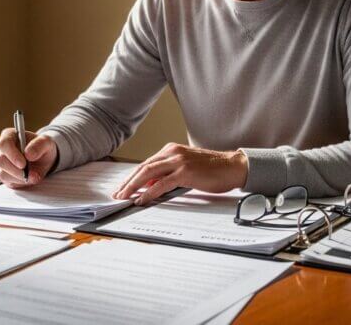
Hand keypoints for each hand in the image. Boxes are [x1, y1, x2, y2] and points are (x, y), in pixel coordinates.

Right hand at [0, 128, 58, 188]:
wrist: (42, 158)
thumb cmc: (41, 147)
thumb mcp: (46, 142)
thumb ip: (39, 145)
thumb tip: (29, 154)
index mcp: (8, 135)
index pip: (4, 144)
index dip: (12, 155)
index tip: (23, 164)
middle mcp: (0, 149)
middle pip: (1, 161)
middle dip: (17, 170)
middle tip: (31, 173)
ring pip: (3, 173)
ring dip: (20, 178)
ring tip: (33, 175)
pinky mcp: (3, 174)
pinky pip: (7, 181)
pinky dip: (20, 182)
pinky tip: (28, 177)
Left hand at [112, 143, 247, 204]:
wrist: (233, 166)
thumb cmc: (212, 169)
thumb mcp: (186, 168)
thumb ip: (168, 174)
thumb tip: (149, 185)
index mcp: (171, 150)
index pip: (146, 164)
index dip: (132, 176)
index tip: (123, 187)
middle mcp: (172, 152)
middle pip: (143, 167)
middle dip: (128, 181)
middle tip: (117, 193)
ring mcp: (178, 161)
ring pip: (148, 173)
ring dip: (133, 186)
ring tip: (124, 196)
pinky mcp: (185, 172)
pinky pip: (162, 183)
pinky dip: (149, 192)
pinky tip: (142, 199)